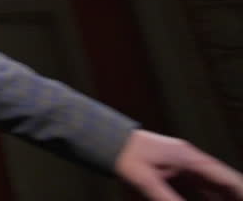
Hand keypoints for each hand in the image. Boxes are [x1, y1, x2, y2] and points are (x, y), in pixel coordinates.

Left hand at [117, 129, 242, 199]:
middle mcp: (190, 161)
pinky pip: (197, 188)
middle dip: (232, 196)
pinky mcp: (174, 172)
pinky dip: (205, 197)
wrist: (106, 140)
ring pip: (211, 186)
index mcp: (188, 158)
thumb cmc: (125, 156)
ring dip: (220, 197)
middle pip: (221, 182)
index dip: (240, 190)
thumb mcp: (145, 180)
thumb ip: (165, 198)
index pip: (225, 177)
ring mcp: (183, 166)